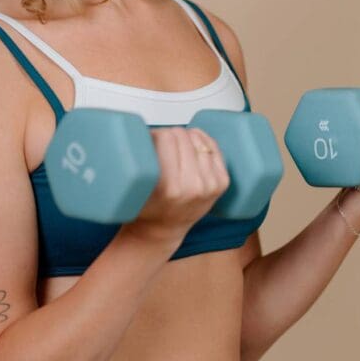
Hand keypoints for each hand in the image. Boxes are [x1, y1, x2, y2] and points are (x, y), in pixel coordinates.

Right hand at [126, 126, 230, 242]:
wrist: (163, 230)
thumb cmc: (146, 208)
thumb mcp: (137, 188)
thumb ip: (141, 163)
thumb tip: (146, 129)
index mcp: (170, 188)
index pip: (166, 138)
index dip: (155, 134)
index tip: (150, 140)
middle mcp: (193, 186)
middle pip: (182, 136)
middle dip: (169, 135)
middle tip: (161, 144)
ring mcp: (210, 185)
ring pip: (198, 138)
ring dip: (185, 137)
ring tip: (175, 146)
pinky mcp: (222, 183)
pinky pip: (214, 147)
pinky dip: (202, 140)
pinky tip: (193, 142)